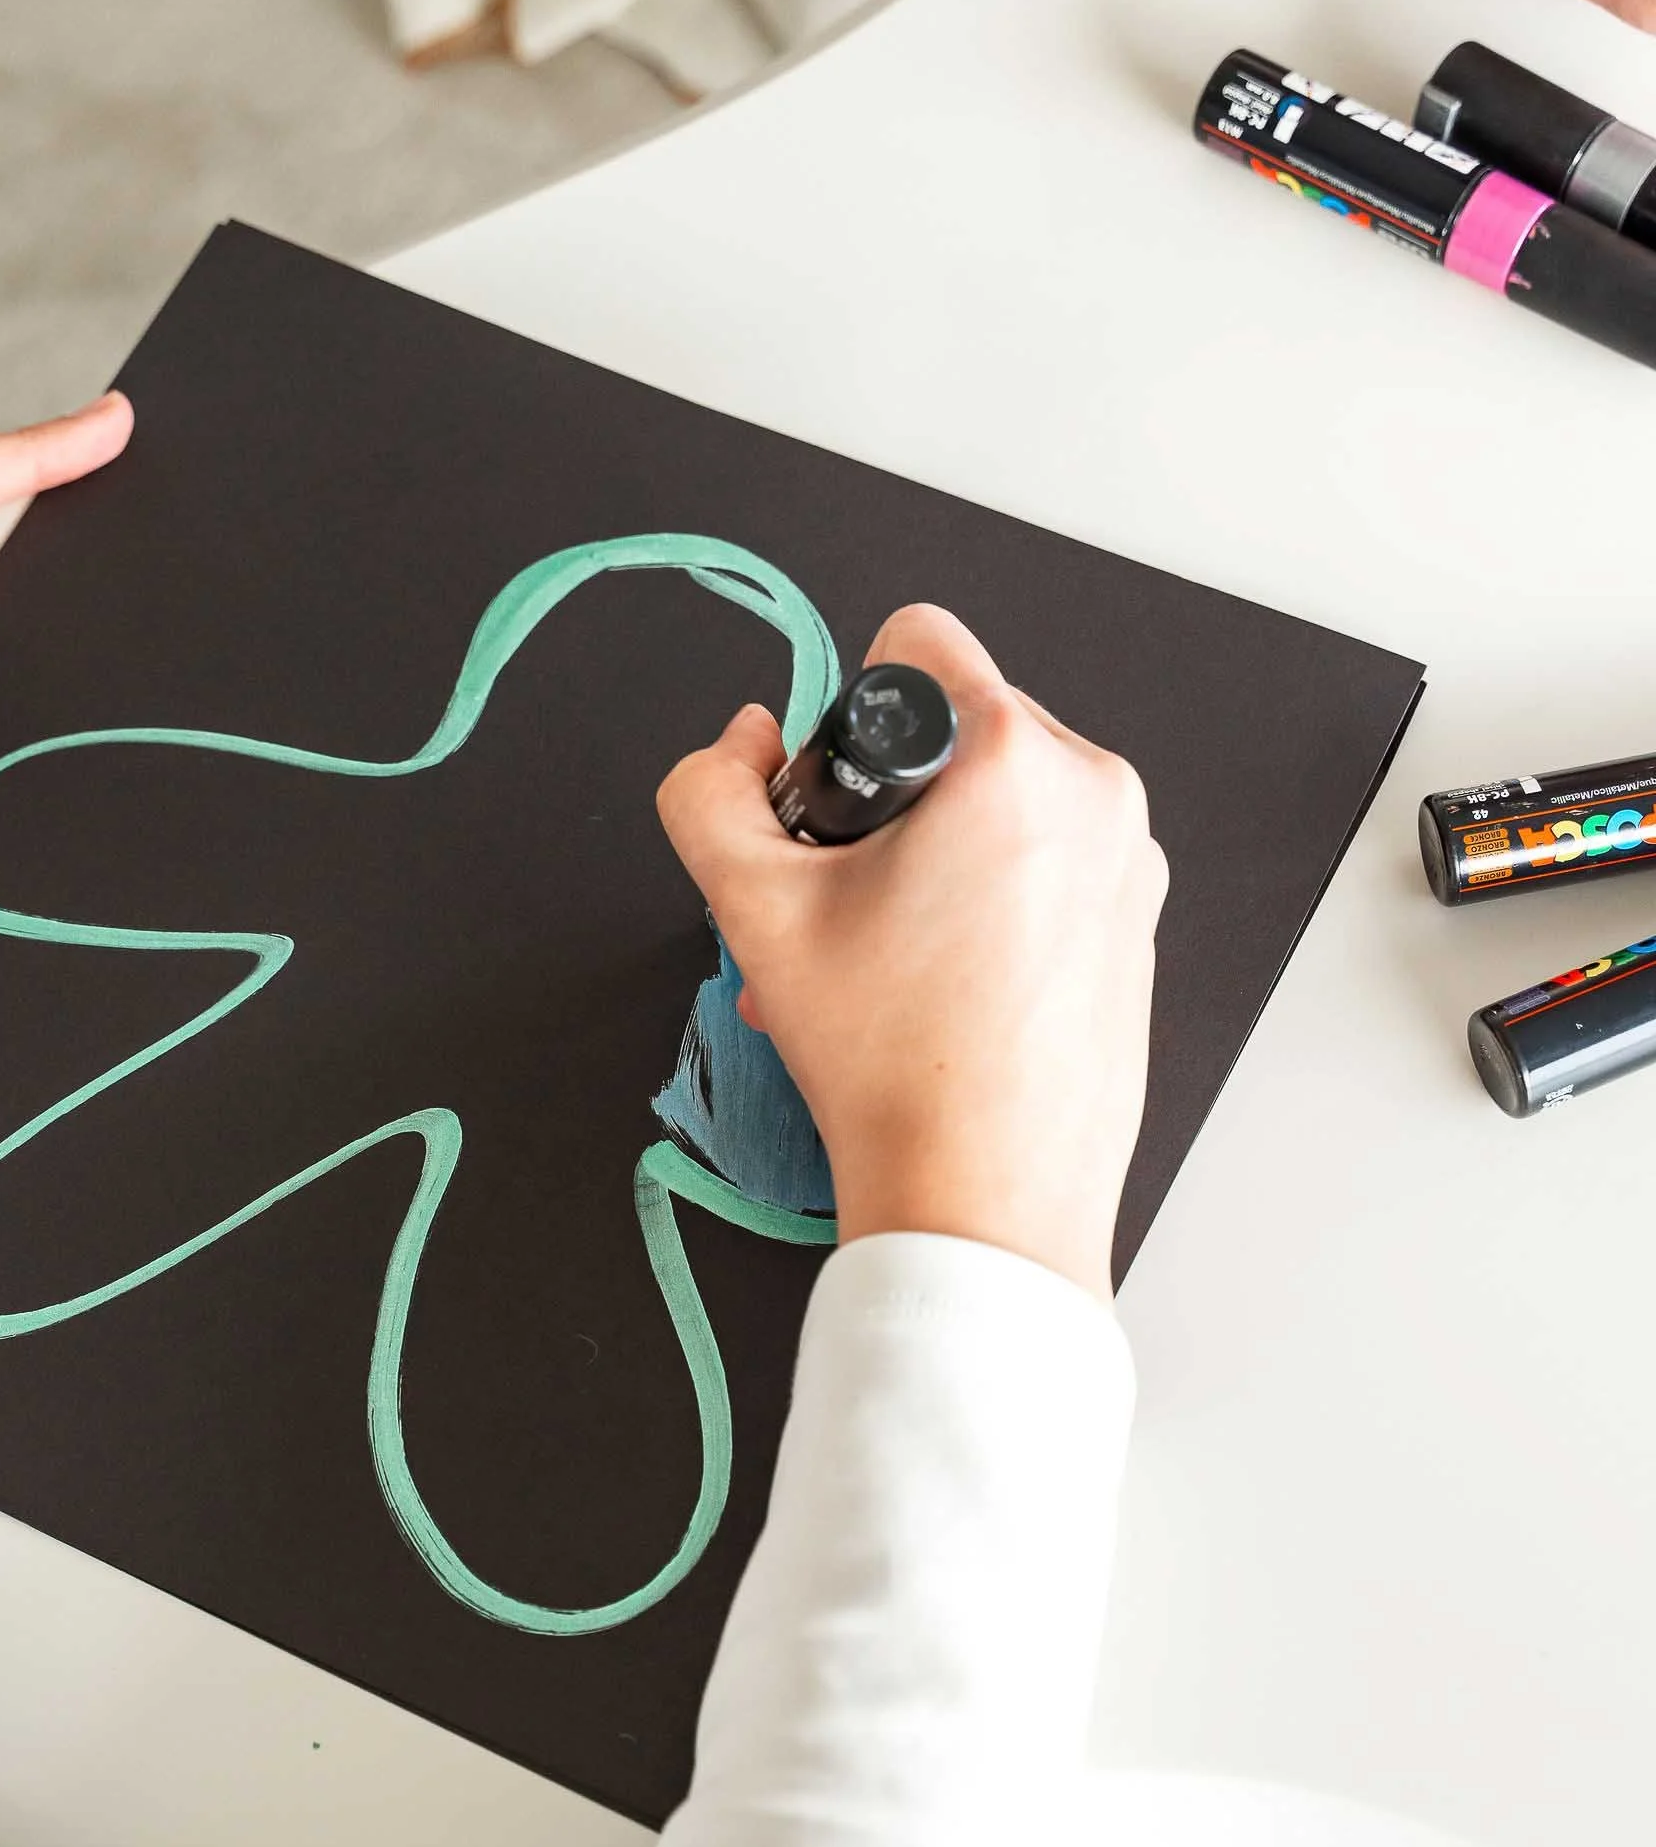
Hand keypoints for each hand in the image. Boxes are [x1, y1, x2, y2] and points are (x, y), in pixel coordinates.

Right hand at [657, 605, 1165, 1303]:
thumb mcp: (752, 908)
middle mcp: (1097, 794)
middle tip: (851, 906)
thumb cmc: (893, 1068)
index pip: (914, 642)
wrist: (983, 1204)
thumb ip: (707, 790)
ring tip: (883, 961)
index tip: (837, 813)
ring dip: (934, 856)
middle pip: (961, 728)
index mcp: (1017, 759)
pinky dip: (988, 903)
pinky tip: (939, 990)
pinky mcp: (1140, 926)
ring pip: (1003, 803)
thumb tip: (741, 741)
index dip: (847, 717)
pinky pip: (1048, 867)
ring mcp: (1132, 864)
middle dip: (894, 801)